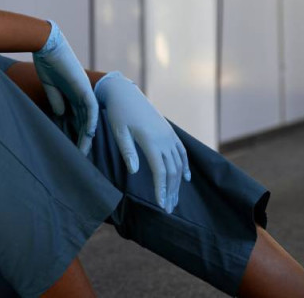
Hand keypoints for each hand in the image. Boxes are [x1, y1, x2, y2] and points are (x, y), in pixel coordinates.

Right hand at [32, 19, 98, 155]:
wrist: (46, 45)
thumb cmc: (46, 61)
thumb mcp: (50, 86)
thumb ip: (56, 100)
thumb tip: (61, 115)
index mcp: (73, 93)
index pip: (77, 117)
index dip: (75, 132)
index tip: (71, 147)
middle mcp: (81, 93)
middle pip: (85, 120)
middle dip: (82, 138)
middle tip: (80, 156)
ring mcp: (84, 90)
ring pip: (89, 117)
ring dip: (87, 135)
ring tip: (84, 151)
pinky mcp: (83, 86)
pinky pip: (90, 107)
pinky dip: (91, 120)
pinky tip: (89, 133)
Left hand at [94, 71, 190, 213]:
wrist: (125, 93)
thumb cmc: (118, 113)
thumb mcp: (118, 131)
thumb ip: (128, 151)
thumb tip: (135, 172)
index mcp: (150, 140)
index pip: (160, 171)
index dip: (162, 189)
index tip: (161, 206)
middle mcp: (164, 139)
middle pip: (172, 171)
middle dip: (171, 191)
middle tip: (168, 209)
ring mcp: (168, 135)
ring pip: (178, 163)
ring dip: (177, 183)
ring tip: (174, 199)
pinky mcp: (169, 132)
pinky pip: (182, 151)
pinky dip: (185, 166)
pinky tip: (186, 178)